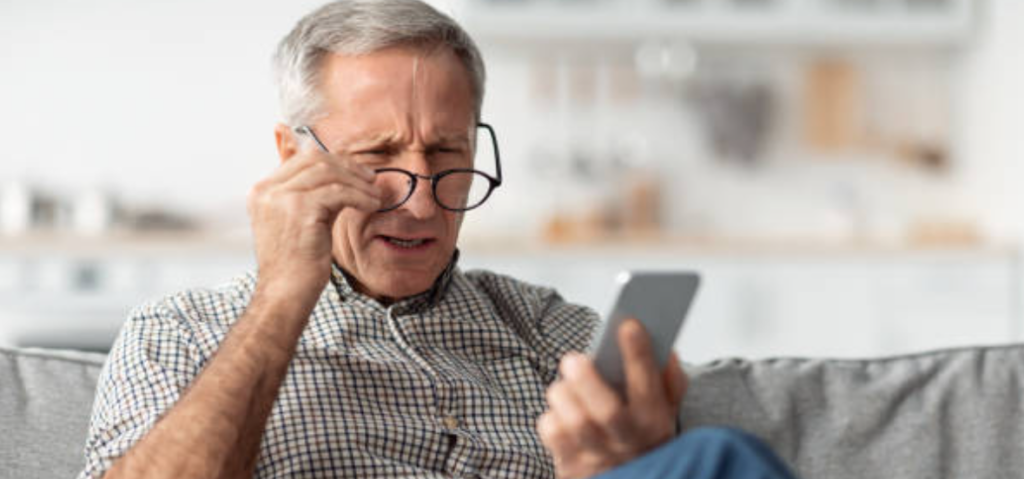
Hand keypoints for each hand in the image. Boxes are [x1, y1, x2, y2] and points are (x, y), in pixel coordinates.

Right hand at [246, 143, 380, 305]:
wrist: (284, 293)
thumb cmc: (294, 264)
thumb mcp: (296, 221)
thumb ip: (310, 196)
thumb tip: (341, 176)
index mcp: (262, 191)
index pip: (301, 159)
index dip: (334, 161)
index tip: (357, 173)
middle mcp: (266, 190)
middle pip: (315, 160)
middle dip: (348, 167)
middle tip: (370, 179)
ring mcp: (281, 198)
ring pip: (328, 173)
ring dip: (358, 182)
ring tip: (375, 196)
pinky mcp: (300, 209)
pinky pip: (339, 192)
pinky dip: (360, 196)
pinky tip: (372, 206)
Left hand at [537, 319, 687, 478]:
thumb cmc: (642, 437)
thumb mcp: (666, 412)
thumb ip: (670, 382)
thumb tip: (667, 351)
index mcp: (654, 421)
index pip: (649, 385)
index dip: (639, 354)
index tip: (630, 325)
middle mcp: (627, 441)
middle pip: (607, 411)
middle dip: (588, 380)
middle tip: (574, 359)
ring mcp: (598, 456)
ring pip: (575, 422)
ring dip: (564, 395)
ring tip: (565, 383)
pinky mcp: (572, 465)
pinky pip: (553, 434)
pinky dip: (551, 416)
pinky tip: (559, 411)